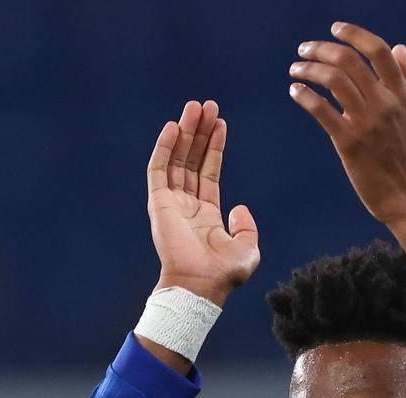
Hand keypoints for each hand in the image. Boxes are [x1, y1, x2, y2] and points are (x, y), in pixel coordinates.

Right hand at [146, 100, 259, 305]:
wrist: (199, 284)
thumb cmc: (223, 273)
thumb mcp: (247, 249)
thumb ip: (247, 227)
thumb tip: (239, 206)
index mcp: (206, 214)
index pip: (209, 172)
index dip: (214, 147)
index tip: (220, 123)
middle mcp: (187, 205)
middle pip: (192, 159)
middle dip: (199, 132)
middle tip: (206, 105)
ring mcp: (171, 203)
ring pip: (176, 159)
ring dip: (185, 132)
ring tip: (194, 107)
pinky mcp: (158, 203)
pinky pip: (158, 169)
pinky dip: (164, 147)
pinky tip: (174, 127)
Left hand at [287, 22, 405, 225]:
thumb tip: (401, 48)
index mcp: (402, 95)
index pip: (379, 51)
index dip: (355, 34)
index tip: (336, 28)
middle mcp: (385, 104)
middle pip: (350, 60)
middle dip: (321, 48)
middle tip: (305, 49)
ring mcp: (366, 122)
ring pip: (333, 80)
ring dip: (309, 69)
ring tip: (296, 69)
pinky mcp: (349, 142)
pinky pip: (322, 110)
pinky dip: (305, 95)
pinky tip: (296, 91)